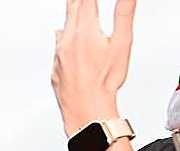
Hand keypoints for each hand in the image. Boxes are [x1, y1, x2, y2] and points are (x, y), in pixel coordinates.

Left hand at [51, 0, 135, 134]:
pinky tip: (62, 35)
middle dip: (78, 1)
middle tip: (81, 0)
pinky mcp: (55, 68)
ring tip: (73, 6)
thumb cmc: (104, 83)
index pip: (86, 0)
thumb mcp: (122, 43)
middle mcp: (67, 40)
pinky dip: (62, 38)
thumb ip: (124, 13)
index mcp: (84, 30)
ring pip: (63, 28)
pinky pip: (57, 48)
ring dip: (70, 16)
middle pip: (71, 10)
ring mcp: (58, 55)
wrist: (86, 111)